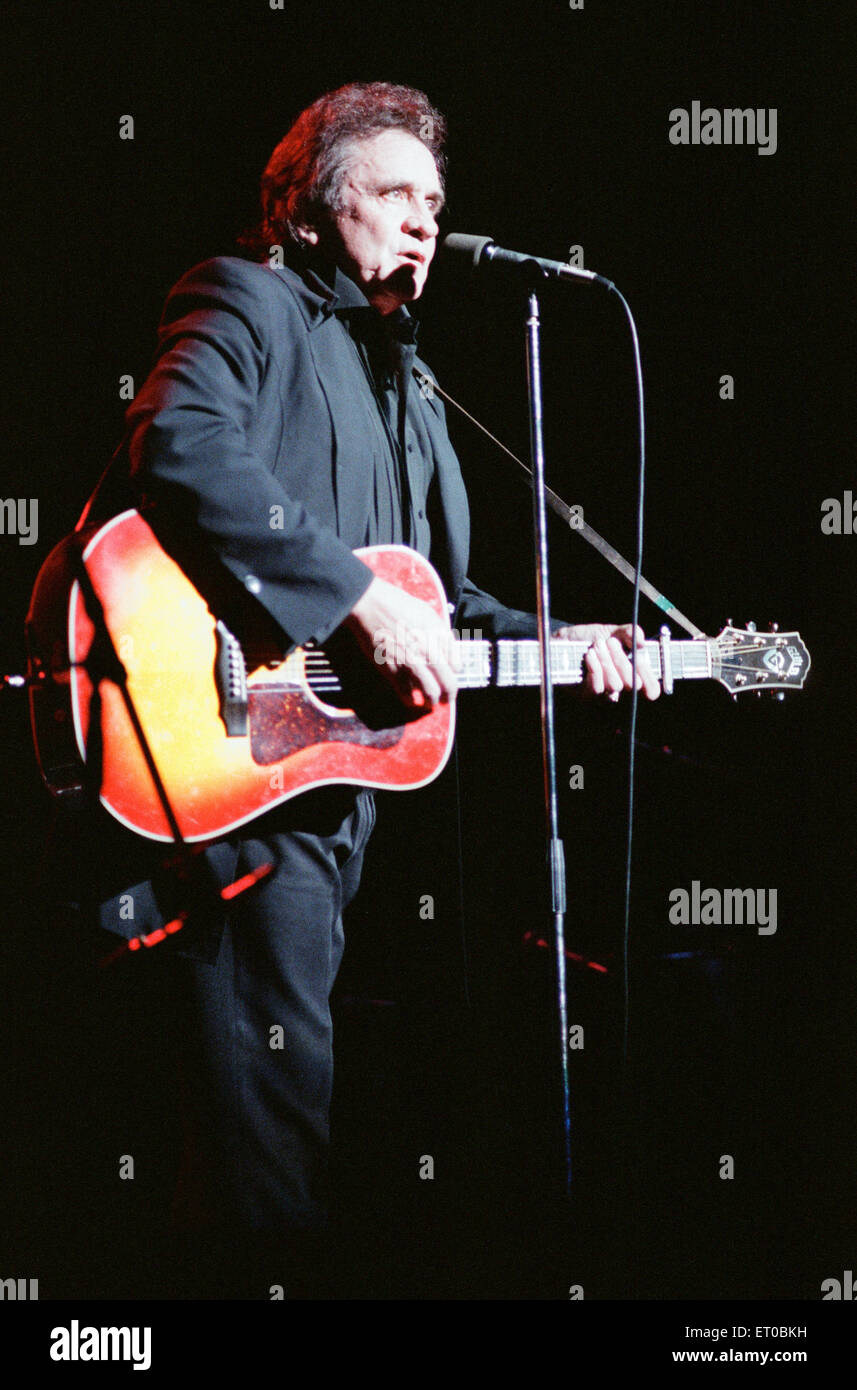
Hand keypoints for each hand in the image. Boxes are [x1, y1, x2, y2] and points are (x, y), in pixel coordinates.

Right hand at [345, 576, 457, 711]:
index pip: (457, 665)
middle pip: (448, 683)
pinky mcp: (392, 669)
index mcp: (440, 637)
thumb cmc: (398, 605)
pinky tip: (411, 700)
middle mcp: (429, 651)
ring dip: (433, 701)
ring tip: (431, 704)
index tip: (451, 675)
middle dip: (450, 695)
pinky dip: (410, 700)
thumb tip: (448, 652)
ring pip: (430, 692)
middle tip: (448, 699)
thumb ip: (440, 633)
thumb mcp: (428, 613)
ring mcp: (411, 662)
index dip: (455, 673)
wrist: (371, 605)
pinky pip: (406, 693)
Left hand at [554, 623, 659, 700]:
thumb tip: (642, 641)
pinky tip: (589, 655)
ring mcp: (603, 692)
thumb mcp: (611, 631)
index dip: (652, 683)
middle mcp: (619, 685)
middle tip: (610, 643)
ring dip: (607, 662)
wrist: (562, 641)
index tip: (646, 666)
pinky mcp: (586, 695)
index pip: (650, 688)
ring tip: (596, 647)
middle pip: (633, 684)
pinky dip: (595, 668)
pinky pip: (597, 687)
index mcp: (631, 672)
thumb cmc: (588, 638)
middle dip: (622, 660)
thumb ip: (629, 633)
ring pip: (615, 685)